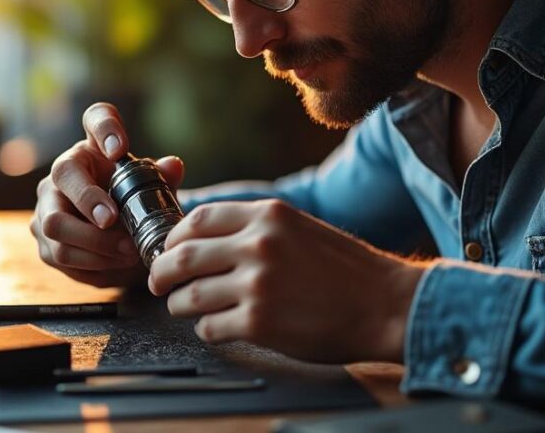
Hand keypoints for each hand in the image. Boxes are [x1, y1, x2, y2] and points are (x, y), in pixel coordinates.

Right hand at [31, 102, 185, 287]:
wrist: (109, 238)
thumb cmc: (127, 204)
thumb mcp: (147, 193)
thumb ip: (161, 179)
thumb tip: (173, 166)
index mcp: (94, 148)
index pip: (97, 118)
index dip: (107, 129)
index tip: (120, 149)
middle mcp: (61, 172)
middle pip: (62, 176)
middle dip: (89, 202)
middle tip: (117, 222)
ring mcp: (46, 208)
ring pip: (56, 225)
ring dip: (95, 243)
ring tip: (128, 252)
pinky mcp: (45, 243)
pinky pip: (62, 256)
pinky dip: (93, 264)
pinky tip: (116, 265)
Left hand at [148, 199, 426, 363]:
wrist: (385, 305)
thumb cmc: (346, 270)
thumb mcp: (298, 227)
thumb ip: (254, 228)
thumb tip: (202, 237)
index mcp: (268, 215)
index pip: (197, 219)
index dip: (174, 237)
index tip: (168, 249)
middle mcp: (258, 245)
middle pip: (181, 256)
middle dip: (161, 272)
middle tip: (159, 282)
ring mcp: (257, 285)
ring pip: (189, 294)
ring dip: (180, 304)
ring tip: (186, 307)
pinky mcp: (259, 323)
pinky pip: (209, 327)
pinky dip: (207, 329)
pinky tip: (219, 326)